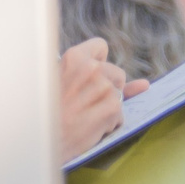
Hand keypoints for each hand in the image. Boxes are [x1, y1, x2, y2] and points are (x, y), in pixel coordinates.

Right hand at [59, 37, 145, 160]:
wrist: (40, 137)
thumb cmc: (50, 110)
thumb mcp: (67, 85)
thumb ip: (102, 78)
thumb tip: (144, 84)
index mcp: (74, 57)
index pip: (100, 46)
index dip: (99, 63)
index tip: (88, 76)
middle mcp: (91, 68)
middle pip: (117, 73)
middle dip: (108, 89)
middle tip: (81, 102)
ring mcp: (103, 87)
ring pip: (119, 96)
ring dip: (107, 108)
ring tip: (82, 114)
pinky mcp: (112, 107)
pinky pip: (120, 114)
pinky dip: (109, 123)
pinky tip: (88, 125)